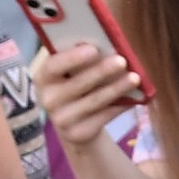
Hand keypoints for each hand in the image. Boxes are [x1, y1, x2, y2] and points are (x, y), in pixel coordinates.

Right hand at [30, 41, 144, 150]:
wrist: (72, 123)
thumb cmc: (74, 84)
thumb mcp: (70, 71)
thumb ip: (82, 57)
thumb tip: (108, 44)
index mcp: (44, 77)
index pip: (53, 66)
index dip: (73, 58)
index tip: (93, 49)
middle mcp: (49, 99)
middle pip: (78, 84)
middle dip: (102, 71)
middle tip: (122, 61)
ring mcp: (62, 119)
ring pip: (95, 101)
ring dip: (117, 88)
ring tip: (135, 78)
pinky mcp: (79, 134)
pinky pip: (104, 116)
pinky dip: (121, 105)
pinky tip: (134, 97)